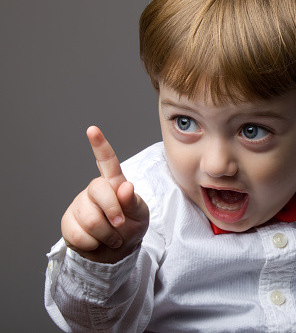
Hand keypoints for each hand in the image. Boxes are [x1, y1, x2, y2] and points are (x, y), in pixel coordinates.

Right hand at [61, 126, 148, 263]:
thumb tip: (125, 187)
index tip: (92, 130)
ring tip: (112, 237)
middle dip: (114, 214)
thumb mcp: (140, 215)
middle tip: (122, 226)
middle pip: (99, 193)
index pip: (107, 162)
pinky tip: (97, 242)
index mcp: (114, 184)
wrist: (116, 253)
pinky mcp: (68, 221)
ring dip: (107, 235)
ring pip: (90, 219)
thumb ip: (133, 202)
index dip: (100, 146)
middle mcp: (94, 190)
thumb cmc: (130, 228)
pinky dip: (94, 244)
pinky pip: (79, 234)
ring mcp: (79, 205)